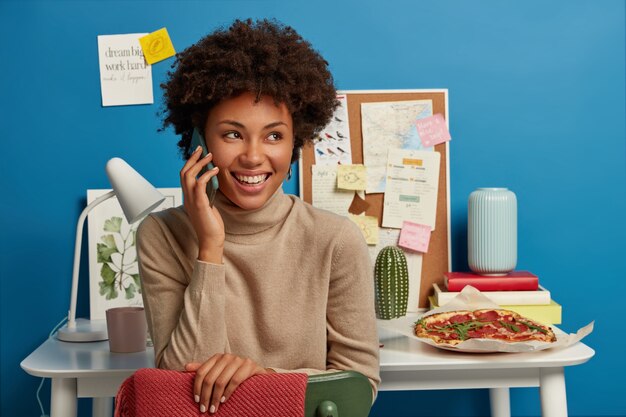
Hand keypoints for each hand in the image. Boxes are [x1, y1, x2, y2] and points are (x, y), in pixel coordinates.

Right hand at [180, 147, 224, 262]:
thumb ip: (206, 196)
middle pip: (184, 172)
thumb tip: (211, 184)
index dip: (190, 163)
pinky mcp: (200, 205)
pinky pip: (200, 184)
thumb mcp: (208, 207)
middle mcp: (187, 198)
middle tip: (202, 148)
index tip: (198, 153)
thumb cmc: (211, 226)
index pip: (184, 176)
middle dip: (193, 158)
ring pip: (189, 176)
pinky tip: (216, 170)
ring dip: (200, 163)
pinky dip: (207, 174)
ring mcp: (192, 201)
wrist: (211, 241)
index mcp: (188, 198)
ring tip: (210, 156)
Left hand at [185, 353, 268, 413]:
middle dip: (206, 396)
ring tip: (213, 408)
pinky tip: (224, 400)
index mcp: (217, 357)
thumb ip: (204, 369)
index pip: (201, 372)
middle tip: (204, 409)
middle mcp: (227, 357)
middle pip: (210, 378)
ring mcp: (239, 360)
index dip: (197, 387)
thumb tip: (186, 367)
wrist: (256, 372)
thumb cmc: (234, 373)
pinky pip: (235, 380)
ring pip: (221, 381)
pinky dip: (228, 392)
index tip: (197, 401)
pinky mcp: (249, 365)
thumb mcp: (219, 371)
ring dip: (216, 397)